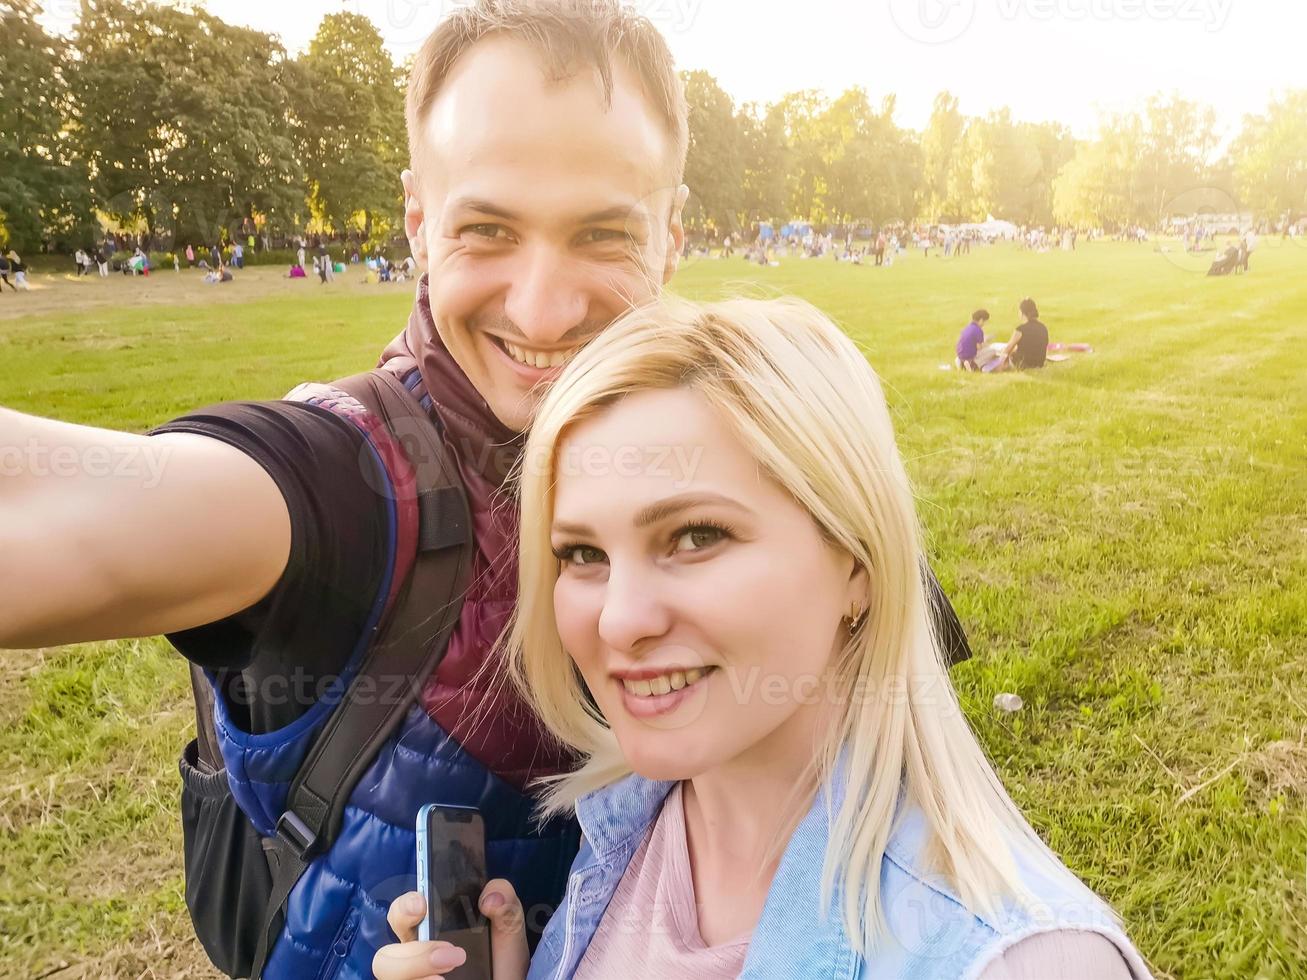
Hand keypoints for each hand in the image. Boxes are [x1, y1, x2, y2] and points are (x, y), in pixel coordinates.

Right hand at [373, 880, 528, 979]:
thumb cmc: (502, 958)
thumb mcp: (509, 927)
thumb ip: (504, 900)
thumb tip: (489, 898)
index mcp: (429, 931)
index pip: (401, 913)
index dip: (403, 906)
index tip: (421, 905)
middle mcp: (414, 958)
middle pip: (385, 957)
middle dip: (413, 956)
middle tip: (452, 956)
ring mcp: (415, 978)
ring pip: (390, 977)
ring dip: (416, 971)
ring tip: (446, 979)